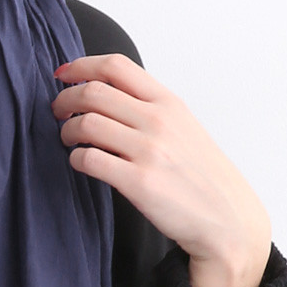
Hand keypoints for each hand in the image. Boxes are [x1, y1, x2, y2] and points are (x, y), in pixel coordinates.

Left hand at [51, 53, 272, 286]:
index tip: (62, 75)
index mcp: (169, 102)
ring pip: (85, 123)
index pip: (115, 66)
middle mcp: (158, 121)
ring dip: (67, 131)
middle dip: (64, 100)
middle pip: (92, 92)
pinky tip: (82, 163)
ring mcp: (149, 151)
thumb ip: (149, 106)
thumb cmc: (201, 174)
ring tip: (69, 140)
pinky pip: (88, 159)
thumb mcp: (184, 126)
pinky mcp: (138, 182)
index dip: (80, 66)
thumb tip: (102, 91)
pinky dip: (76, 158)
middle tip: (57, 112)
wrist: (228, 220)